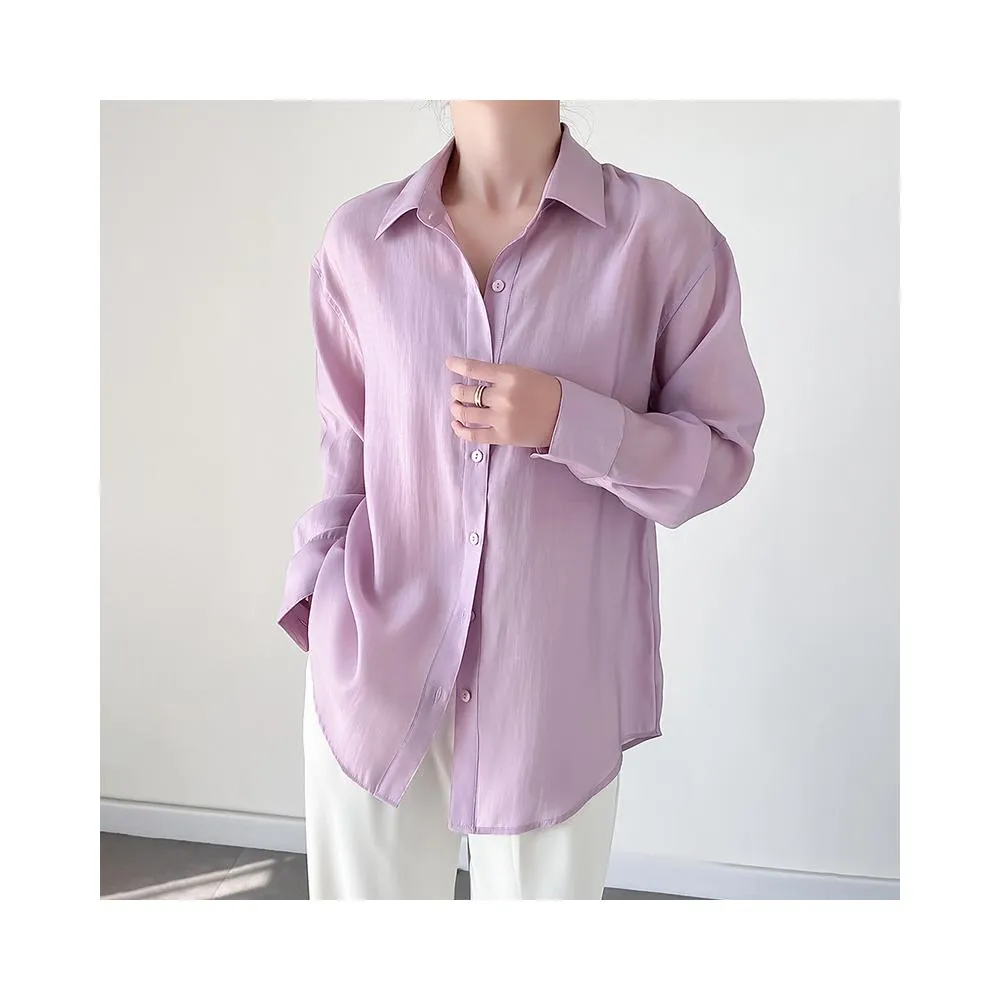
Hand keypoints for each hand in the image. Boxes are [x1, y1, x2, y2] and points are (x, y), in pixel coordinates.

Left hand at [444, 356, 561, 448]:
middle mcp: (503, 396)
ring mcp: (502, 418)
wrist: (565, 416)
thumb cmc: (546, 392)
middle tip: (456, 390)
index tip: (449, 363)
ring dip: (456, 409)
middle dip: (456, 391)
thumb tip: (472, 376)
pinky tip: (457, 425)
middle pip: (466, 392)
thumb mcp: (524, 373)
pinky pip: (474, 435)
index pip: (474, 368)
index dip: (457, 365)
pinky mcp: (503, 436)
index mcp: (509, 375)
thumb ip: (499, 374)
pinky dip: (461, 430)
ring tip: (456, 406)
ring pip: (466, 413)